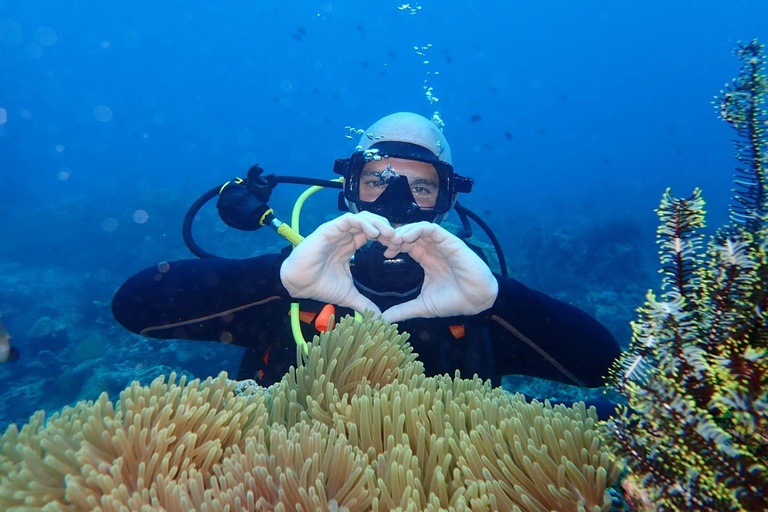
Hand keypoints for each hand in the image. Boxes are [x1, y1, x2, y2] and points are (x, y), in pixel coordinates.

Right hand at [280, 212, 394, 314]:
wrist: (298, 285)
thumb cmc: (319, 286)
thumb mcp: (348, 295)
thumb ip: (364, 304)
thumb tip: (379, 318)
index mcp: (350, 245)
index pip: (373, 234)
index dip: (387, 238)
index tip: (398, 248)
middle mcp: (345, 236)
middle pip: (371, 222)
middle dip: (387, 228)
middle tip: (399, 240)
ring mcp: (337, 231)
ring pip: (363, 217)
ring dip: (379, 223)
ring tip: (390, 235)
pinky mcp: (329, 229)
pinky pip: (349, 219)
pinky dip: (364, 223)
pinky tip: (374, 233)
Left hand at [381, 222, 498, 322]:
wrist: (475, 302)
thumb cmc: (453, 302)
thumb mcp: (422, 306)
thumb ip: (403, 310)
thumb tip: (383, 319)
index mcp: (426, 260)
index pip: (407, 246)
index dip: (394, 245)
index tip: (384, 253)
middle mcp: (433, 250)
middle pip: (411, 234)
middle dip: (396, 236)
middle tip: (384, 243)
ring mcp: (442, 245)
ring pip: (419, 228)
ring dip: (404, 231)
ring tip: (394, 240)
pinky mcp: (450, 242)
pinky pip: (432, 229)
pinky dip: (417, 229)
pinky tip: (406, 238)